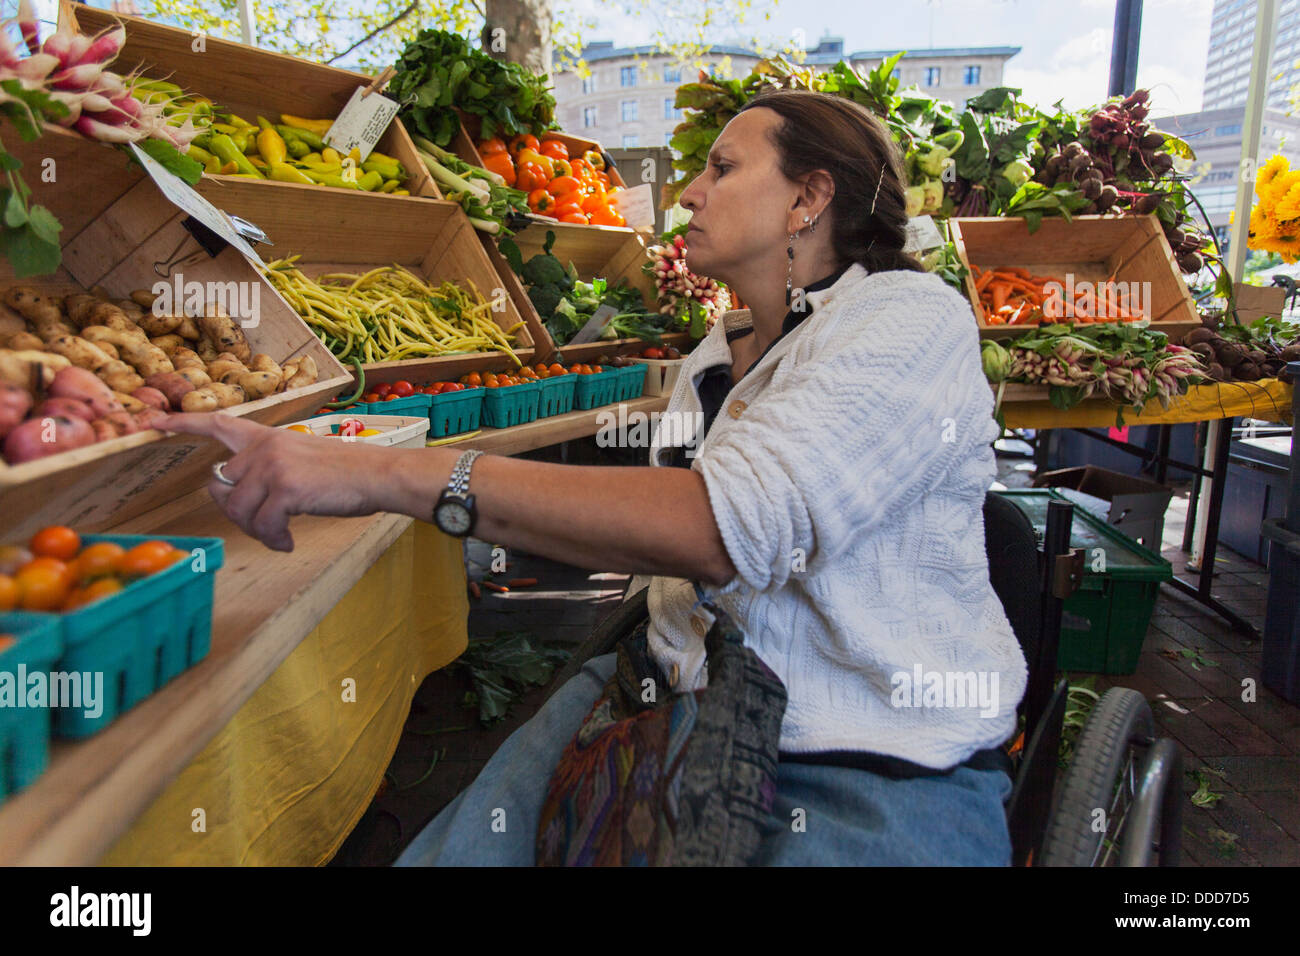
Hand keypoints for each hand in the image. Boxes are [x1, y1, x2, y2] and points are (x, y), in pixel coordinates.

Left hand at [162, 413, 389, 551]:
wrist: (378, 475)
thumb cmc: (345, 474)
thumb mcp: (301, 460)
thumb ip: (266, 470)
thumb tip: (237, 498)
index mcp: (267, 437)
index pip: (217, 424)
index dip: (182, 424)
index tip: (151, 420)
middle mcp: (265, 448)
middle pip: (221, 487)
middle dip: (236, 513)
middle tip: (263, 526)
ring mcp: (273, 467)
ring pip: (238, 511)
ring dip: (256, 531)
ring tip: (278, 536)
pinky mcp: (286, 489)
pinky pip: (262, 526)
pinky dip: (273, 540)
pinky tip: (288, 543)